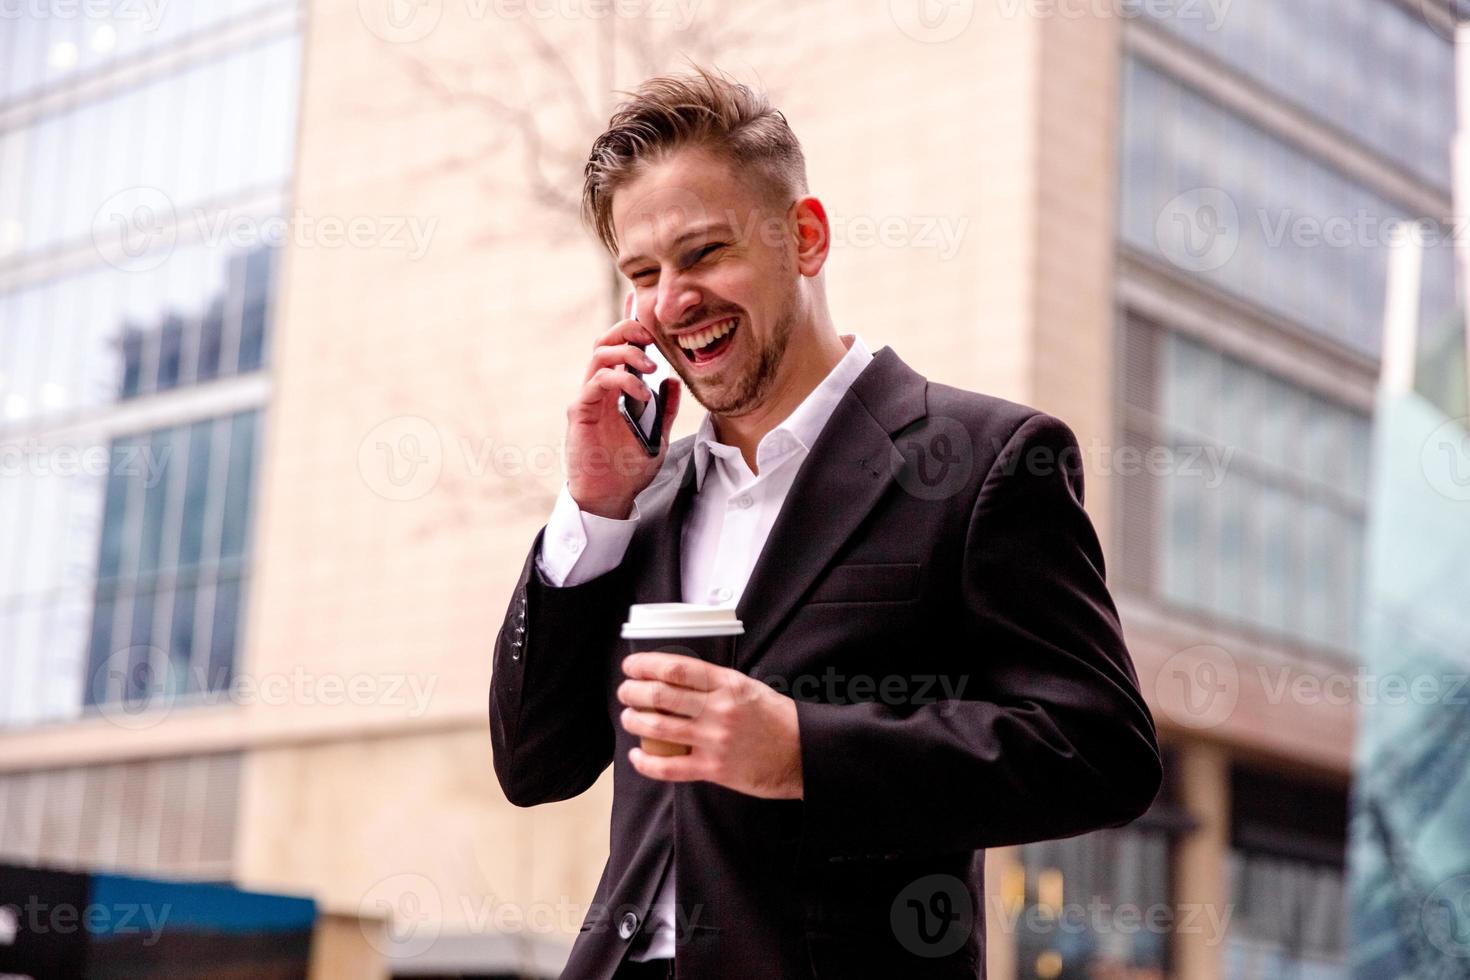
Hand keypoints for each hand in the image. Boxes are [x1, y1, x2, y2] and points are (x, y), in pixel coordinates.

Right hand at [566, 290, 681, 518]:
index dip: (630, 326)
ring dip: (627, 352)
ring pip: (599, 354)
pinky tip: (641, 393)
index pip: (619, 348)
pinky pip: (597, 382)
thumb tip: (673, 380)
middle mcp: (599, 388)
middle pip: (605, 341)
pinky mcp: (581, 410)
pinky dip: (621, 380)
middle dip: (627, 329)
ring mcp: (588, 397)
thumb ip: (665, 408)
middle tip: (651, 336)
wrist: (610, 496)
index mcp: (615, 390)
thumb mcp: (657, 435)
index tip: (648, 317)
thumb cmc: (628, 468)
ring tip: (651, 366)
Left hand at [617, 652, 803, 799]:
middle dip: (633, 691)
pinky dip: (646, 762)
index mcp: (728, 684)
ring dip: (634, 721)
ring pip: (658, 728)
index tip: (631, 665)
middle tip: (625, 691)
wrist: (803, 753)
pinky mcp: (714, 769)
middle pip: (661, 695)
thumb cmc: (776, 719)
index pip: (676, 668)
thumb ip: (715, 682)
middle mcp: (719, 709)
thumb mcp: (748, 687)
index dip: (646, 665)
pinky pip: (669, 767)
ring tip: (628, 717)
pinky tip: (636, 755)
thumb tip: (675, 677)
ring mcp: (715, 740)